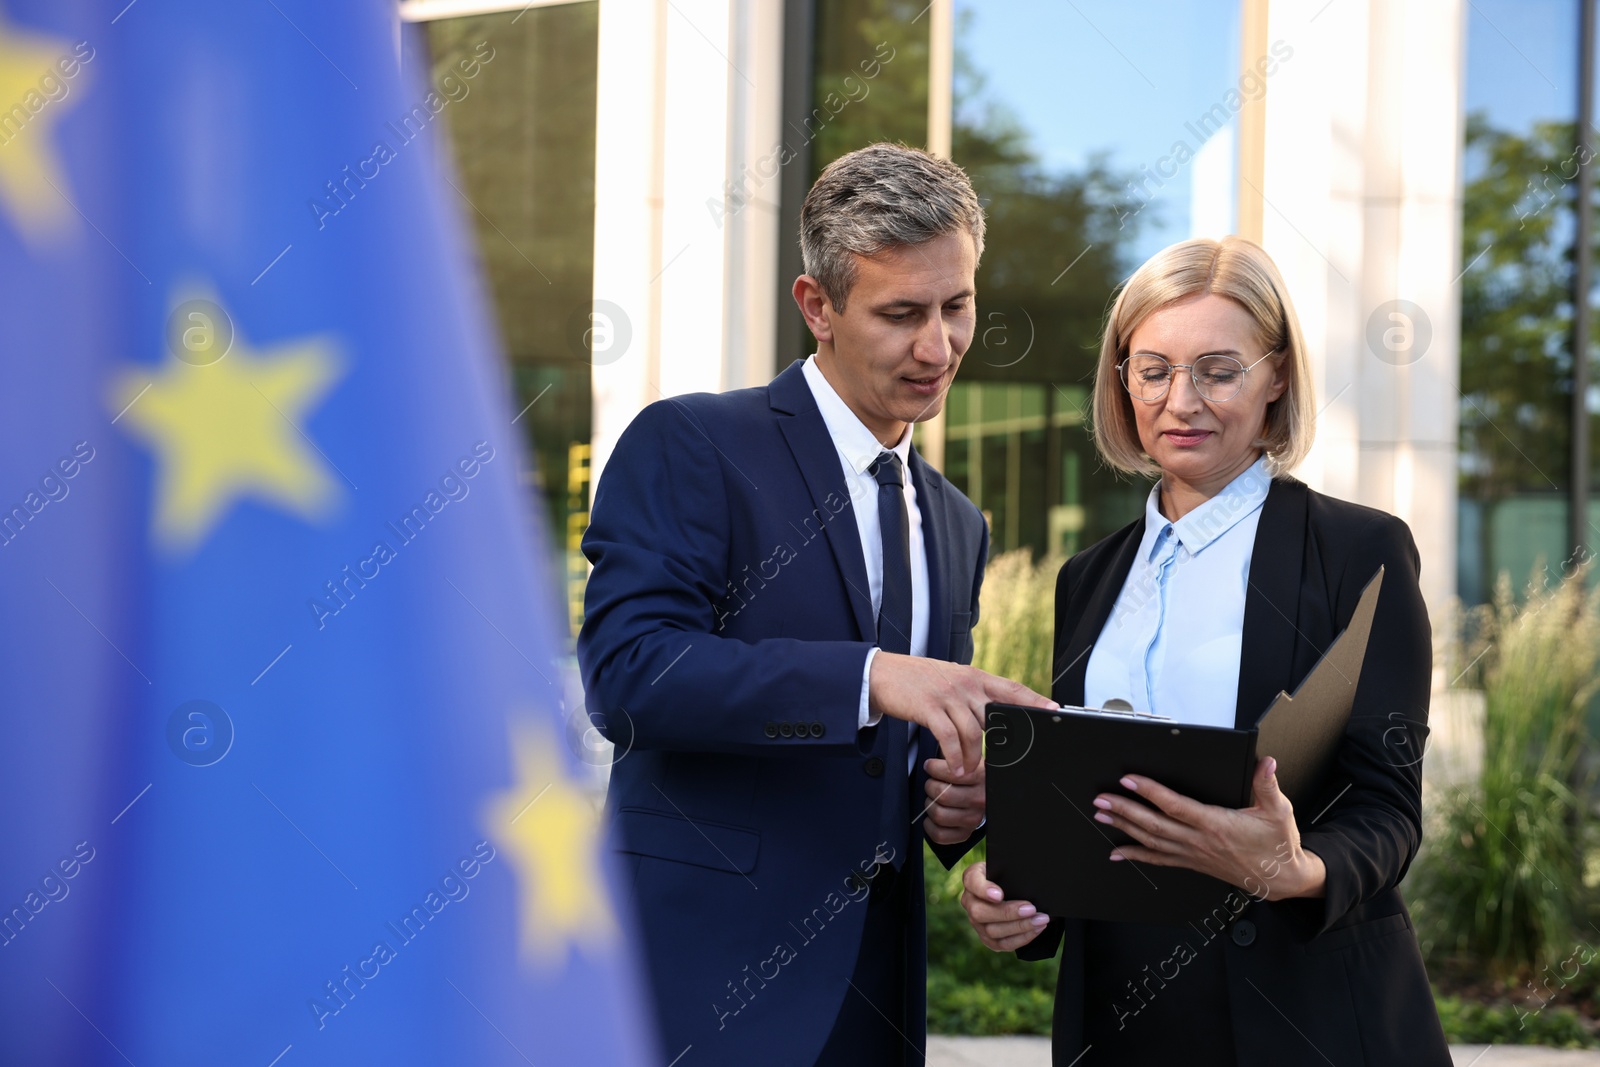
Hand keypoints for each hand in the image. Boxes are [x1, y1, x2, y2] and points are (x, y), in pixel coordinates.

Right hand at [867, 653, 1053, 777]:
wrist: (882, 674)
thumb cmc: (918, 681)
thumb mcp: (950, 680)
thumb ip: (972, 695)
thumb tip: (994, 716)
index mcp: (974, 676)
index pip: (1011, 688)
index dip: (1034, 700)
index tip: (1054, 710)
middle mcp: (965, 684)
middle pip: (996, 716)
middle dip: (1005, 741)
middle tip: (1010, 761)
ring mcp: (947, 695)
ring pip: (973, 732)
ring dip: (973, 757)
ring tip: (967, 772)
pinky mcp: (929, 707)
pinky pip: (949, 737)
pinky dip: (954, 757)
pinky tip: (954, 768)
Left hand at [922, 758, 983, 844]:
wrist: (986, 796)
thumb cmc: (969, 774)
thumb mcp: (968, 759)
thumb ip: (956, 751)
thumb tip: (940, 738)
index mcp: (981, 778)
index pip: (951, 773)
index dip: (934, 768)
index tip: (930, 766)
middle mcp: (980, 800)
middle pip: (942, 795)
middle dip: (930, 786)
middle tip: (932, 783)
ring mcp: (973, 819)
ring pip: (939, 814)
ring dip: (929, 805)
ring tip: (933, 799)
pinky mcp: (965, 834)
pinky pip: (939, 834)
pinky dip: (929, 825)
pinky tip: (932, 817)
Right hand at [959, 861, 1049, 951]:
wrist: (1007, 889)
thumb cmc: (1008, 876)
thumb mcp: (1007, 867)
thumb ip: (1011, 871)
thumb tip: (1028, 882)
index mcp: (971, 879)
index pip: (972, 881)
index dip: (984, 890)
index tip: (999, 895)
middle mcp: (969, 902)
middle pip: (980, 912)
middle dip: (1008, 913)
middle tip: (1031, 909)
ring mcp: (976, 923)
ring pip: (992, 931)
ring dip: (1020, 927)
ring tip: (1040, 920)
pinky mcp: (987, 938)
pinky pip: (1002, 944)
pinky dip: (1021, 938)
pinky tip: (1036, 929)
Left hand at [1092, 757, 1326, 900]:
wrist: (1280, 879)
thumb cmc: (1277, 844)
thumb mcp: (1279, 811)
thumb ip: (1268, 785)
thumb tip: (1265, 762)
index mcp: (1215, 824)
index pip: (1175, 806)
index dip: (1150, 792)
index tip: (1129, 779)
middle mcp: (1199, 841)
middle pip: (1154, 824)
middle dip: (1124, 809)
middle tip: (1101, 798)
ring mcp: (1193, 855)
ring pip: (1151, 841)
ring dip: (1124, 827)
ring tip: (1102, 815)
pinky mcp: (1192, 863)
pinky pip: (1159, 860)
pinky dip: (1136, 855)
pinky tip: (1118, 852)